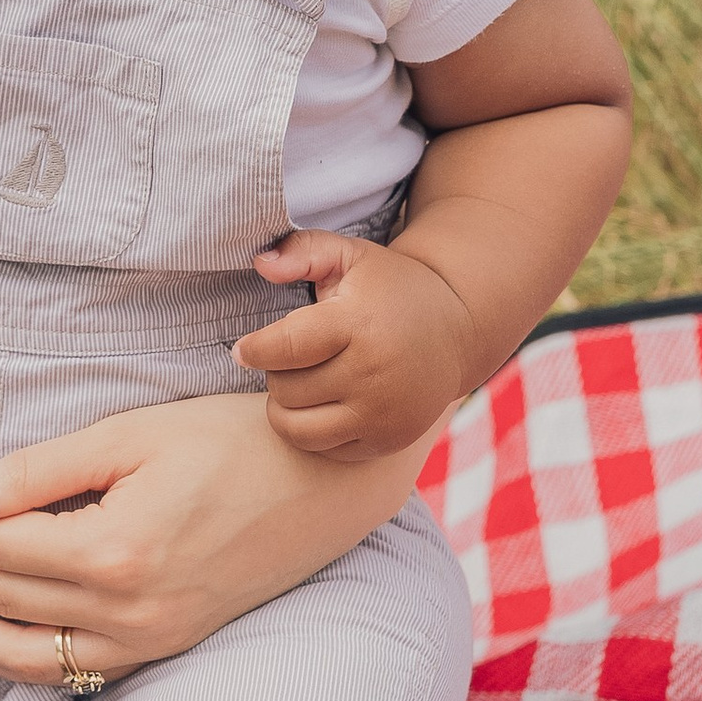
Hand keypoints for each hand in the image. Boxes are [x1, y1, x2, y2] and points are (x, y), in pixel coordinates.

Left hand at [0, 387, 428, 667]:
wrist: (324, 482)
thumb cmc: (231, 440)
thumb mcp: (131, 435)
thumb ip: (42, 471)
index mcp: (116, 550)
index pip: (0, 546)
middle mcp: (129, 610)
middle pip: (6, 596)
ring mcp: (150, 638)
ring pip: (31, 651)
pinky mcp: (165, 644)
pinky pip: (75, 670)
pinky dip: (20, 663)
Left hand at [231, 230, 479, 459]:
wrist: (459, 329)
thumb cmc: (391, 288)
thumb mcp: (352, 256)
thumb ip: (303, 250)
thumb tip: (260, 264)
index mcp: (358, 325)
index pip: (285, 348)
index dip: (253, 350)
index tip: (243, 349)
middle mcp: (372, 375)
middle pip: (287, 390)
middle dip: (275, 373)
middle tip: (288, 358)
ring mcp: (382, 414)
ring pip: (298, 430)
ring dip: (285, 408)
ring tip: (296, 384)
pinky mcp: (388, 441)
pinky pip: (324, 450)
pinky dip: (311, 431)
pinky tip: (322, 404)